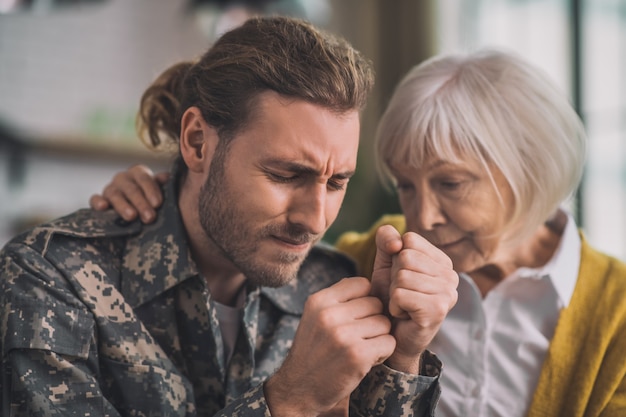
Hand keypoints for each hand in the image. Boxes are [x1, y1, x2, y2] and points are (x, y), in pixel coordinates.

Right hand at [89, 164, 167, 222]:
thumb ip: (162, 185)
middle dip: (141, 203)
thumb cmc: (151, 201)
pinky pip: (95, 199)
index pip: (144, 177)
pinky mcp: (99, 201)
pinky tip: (103, 207)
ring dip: (123, 206)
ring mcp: (110, 189)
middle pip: (131, 188)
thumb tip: (167, 177)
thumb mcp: (158, 192)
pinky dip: (98, 202)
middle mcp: (123, 179)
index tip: (158, 204)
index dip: (151, 189)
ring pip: (114, 194)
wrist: (137, 213)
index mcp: (138, 173)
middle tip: (150, 217)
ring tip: (132, 217)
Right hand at [264, 278, 394, 416]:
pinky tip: (366, 360)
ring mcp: (343, 335)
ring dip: (378, 337)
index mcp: (319, 301)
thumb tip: (366, 283)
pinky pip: (389, 342)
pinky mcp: (357, 355)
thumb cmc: (314, 351)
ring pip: (384, 323)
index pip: (362, 284)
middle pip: (376, 303)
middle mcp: (329, 314)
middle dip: (373, 320)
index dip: (365, 300)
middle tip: (359, 337)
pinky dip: (382, 353)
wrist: (299, 389)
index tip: (356, 317)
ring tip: (360, 348)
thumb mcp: (315, 317)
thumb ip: (338, 298)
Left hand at [370, 225, 457, 373]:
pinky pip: (400, 295)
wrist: (392, 335)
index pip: (410, 240)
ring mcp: (448, 293)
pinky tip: (404, 315)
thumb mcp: (385, 263)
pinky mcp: (437, 310)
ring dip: (394, 293)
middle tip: (402, 295)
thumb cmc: (391, 298)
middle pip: (405, 257)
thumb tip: (397, 243)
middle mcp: (451, 276)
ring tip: (403, 305)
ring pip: (402, 276)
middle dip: (393, 277)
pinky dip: (394, 306)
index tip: (402, 278)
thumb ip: (387, 240)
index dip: (395, 258)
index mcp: (442, 261)